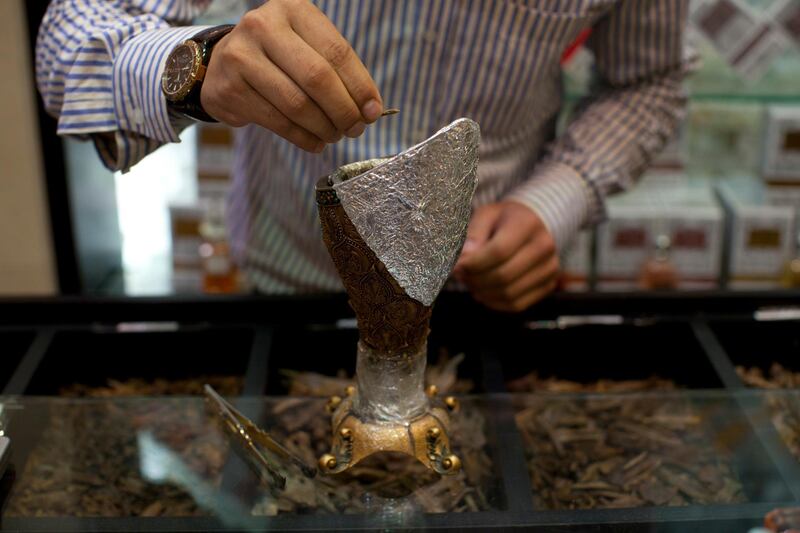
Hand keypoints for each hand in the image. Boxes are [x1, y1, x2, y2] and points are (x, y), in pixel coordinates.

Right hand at [201, 0, 382, 151]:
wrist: (223, 63)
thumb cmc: (279, 57)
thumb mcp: (308, 47)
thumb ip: (338, 72)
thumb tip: (370, 110)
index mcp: (293, 9)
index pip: (337, 52)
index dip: (360, 86)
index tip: (373, 112)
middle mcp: (264, 26)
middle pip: (317, 78)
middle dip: (343, 110)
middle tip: (355, 129)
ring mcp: (242, 56)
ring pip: (297, 104)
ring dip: (324, 128)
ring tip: (335, 136)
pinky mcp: (230, 88)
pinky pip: (278, 122)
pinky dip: (303, 138)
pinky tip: (316, 143)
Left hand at [453, 201, 558, 311]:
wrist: (534, 224)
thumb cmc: (504, 219)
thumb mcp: (486, 215)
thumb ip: (474, 235)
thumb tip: (464, 259)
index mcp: (527, 224)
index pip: (498, 252)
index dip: (473, 264)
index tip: (456, 266)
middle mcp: (544, 247)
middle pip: (503, 275)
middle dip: (475, 280)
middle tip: (460, 275)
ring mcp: (549, 268)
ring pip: (508, 293)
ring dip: (483, 292)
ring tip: (470, 282)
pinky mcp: (548, 285)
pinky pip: (516, 304)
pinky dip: (494, 302)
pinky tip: (483, 291)